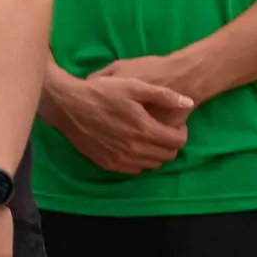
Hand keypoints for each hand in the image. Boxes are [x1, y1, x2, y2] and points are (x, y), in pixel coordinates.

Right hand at [53, 67, 192, 174]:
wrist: (67, 105)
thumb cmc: (101, 92)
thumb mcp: (133, 86)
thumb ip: (163, 95)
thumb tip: (189, 103)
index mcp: (145, 129)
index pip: (178, 141)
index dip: (181, 132)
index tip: (174, 124)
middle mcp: (135, 149)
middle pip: (168, 155)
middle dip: (170, 144)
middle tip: (161, 131)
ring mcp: (121, 159)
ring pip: (152, 165)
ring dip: (156, 153)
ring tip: (147, 138)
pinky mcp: (108, 164)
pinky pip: (134, 170)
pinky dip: (139, 161)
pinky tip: (132, 147)